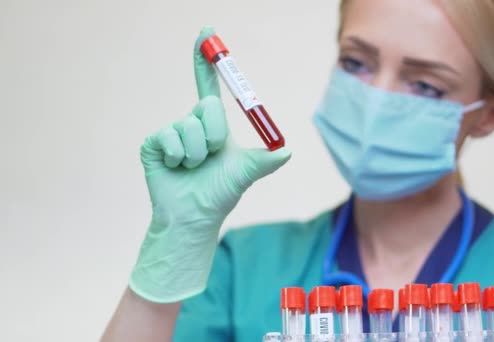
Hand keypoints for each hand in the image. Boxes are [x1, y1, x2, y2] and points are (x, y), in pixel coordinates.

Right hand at [129, 26, 290, 302]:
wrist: (194, 217)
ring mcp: (172, 132)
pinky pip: (170, 137)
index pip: (209, 85)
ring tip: (193, 168)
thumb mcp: (245, 174)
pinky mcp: (154, 143)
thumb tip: (287, 151)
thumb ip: (264, 161)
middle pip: (207, 104)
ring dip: (198, 153)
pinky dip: (180, 157)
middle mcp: (192, 122)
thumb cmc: (219, 194)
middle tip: (212, 157)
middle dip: (216, 135)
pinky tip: (176, 169)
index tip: (206, 31)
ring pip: (190, 125)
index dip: (208, 60)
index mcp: (213, 124)